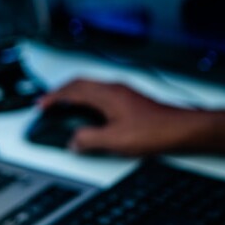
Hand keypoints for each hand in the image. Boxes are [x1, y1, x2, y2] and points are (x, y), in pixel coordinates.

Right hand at [38, 79, 203, 155]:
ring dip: (74, 94)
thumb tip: (73, 140)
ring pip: (91, 87)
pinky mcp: (131, 99)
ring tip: (64, 106)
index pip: (72, 90)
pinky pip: (101, 93)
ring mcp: (123, 92)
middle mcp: (114, 88)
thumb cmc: (156, 131)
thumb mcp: (116, 140)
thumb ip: (89, 140)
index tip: (41, 104)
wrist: (183, 129)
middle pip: (80, 83)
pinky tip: (90, 112)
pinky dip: (88, 99)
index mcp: (107, 94)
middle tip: (48, 103)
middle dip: (61, 92)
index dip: (54, 97)